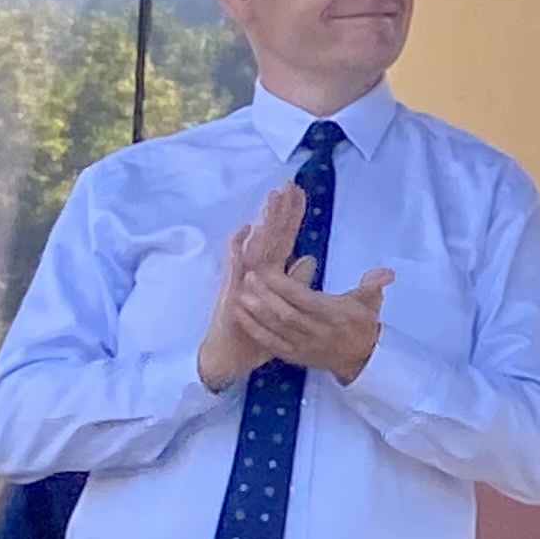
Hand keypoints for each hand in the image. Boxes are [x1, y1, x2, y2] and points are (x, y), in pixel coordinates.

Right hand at [195, 184, 307, 392]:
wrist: (232, 355)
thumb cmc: (260, 331)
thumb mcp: (286, 304)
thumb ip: (296, 280)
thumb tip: (308, 259)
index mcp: (271, 272)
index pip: (284, 237)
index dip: (292, 216)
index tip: (301, 192)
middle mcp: (256, 270)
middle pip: (271, 234)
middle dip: (280, 209)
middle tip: (289, 183)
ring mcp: (243, 278)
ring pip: (256, 243)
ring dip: (264, 221)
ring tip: (273, 197)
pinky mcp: (231, 289)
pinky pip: (234, 264)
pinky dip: (237, 245)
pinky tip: (245, 228)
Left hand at [235, 260, 393, 384]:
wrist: (360, 360)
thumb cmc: (361, 325)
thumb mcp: (371, 303)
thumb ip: (373, 285)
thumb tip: (385, 273)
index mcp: (334, 315)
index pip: (305, 300)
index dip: (285, 287)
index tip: (268, 272)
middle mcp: (316, 331)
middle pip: (286, 314)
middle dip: (265, 297)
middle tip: (248, 278)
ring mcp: (302, 345)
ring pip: (276, 329)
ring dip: (256, 313)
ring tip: (240, 295)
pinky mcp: (293, 355)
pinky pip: (271, 343)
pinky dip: (254, 330)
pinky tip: (241, 315)